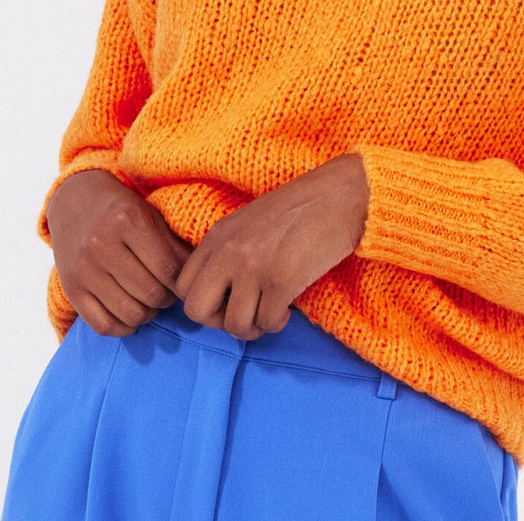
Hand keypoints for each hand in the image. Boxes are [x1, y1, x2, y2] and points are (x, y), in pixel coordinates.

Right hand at [46, 169, 192, 336]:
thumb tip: (197, 279)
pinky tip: (130, 313)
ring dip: (148, 314)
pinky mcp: (71, 288)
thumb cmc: (122, 211)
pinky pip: (103, 325)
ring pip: (129, 313)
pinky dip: (123, 327)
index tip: (182, 283)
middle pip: (150, 294)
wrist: (75, 202)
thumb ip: (174, 246)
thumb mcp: (150, 216)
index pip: (168, 269)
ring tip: (150, 302)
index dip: (181, 283)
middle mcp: (102, 244)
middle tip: (167, 293)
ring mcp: (84, 269)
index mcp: (128, 220)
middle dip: (166, 299)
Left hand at [175, 153, 369, 340]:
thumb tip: (219, 297)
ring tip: (270, 312)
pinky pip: (267, 323)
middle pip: (197, 311)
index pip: (183, 285)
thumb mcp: (250, 223)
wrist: (340, 195)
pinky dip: (276, 323)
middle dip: (219, 323)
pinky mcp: (281, 280)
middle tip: (244, 314)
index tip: (227, 301)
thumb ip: (228, 252)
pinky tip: (287, 307)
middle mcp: (229, 251)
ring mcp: (254, 267)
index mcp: (218, 236)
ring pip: (234, 325)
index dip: (204, 302)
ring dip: (254, 327)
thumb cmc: (300, 209)